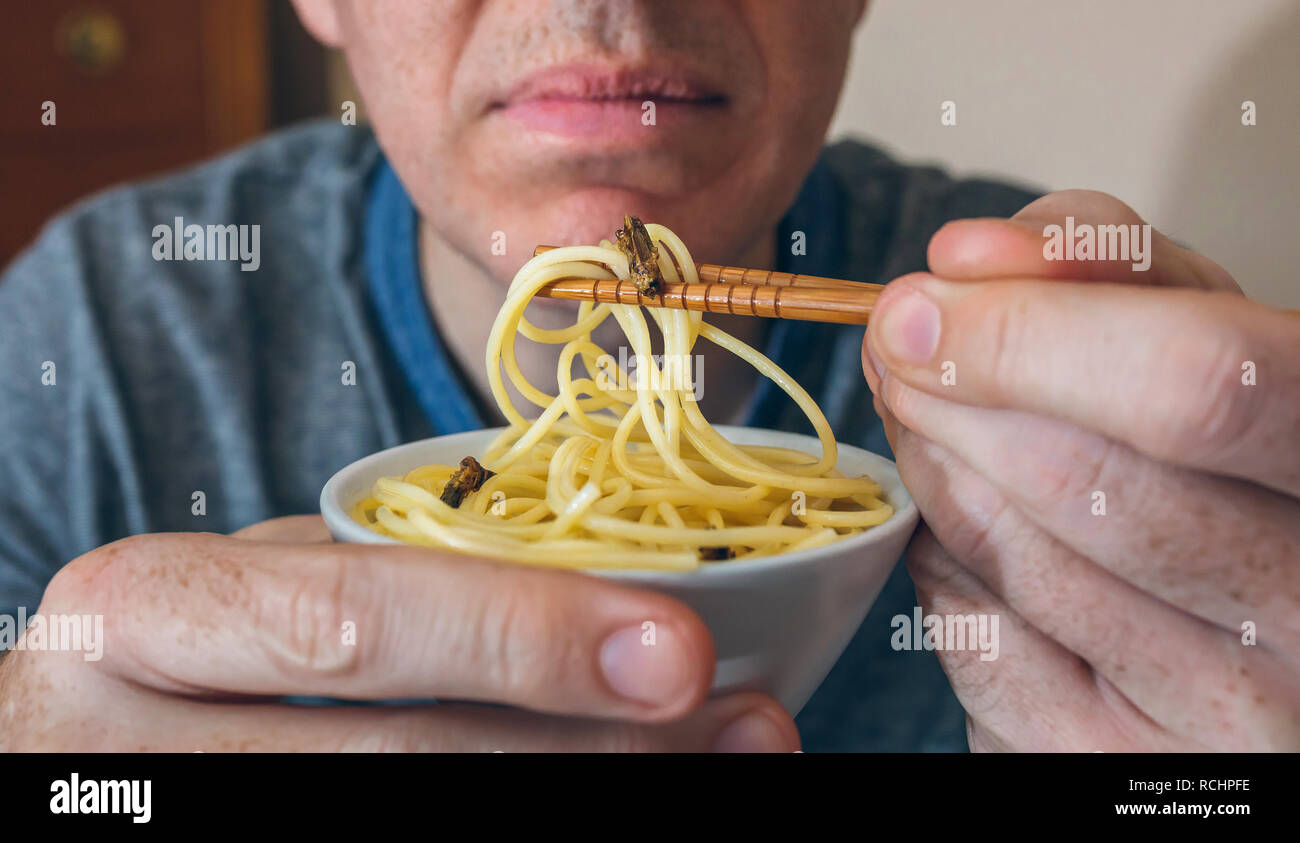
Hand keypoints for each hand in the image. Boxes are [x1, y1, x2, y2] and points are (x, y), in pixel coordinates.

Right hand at [0, 516, 797, 751]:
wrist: (74, 751)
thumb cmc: (188, 654)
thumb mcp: (263, 591)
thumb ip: (391, 590)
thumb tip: (623, 617)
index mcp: (150, 610)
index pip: (357, 625)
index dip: (524, 639)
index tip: (680, 652)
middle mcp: (125, 734)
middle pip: (397, 760)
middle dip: (589, 748)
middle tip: (739, 729)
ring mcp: (163, 825)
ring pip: (401, 828)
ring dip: (586, 797)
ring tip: (712, 768)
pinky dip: (526, 832)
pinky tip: (608, 808)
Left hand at [862, 190, 1299, 750]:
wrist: (1251, 629)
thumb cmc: (1219, 458)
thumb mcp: (1207, 334)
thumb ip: (1103, 274)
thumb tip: (963, 262)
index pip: (1200, 390)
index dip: (1033, 335)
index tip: (926, 304)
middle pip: (1087, 482)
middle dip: (954, 393)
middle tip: (899, 347)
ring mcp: (1224, 717)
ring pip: (1017, 559)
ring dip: (933, 462)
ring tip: (921, 411)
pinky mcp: (1109, 768)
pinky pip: (976, 639)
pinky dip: (943, 559)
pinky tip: (959, 519)